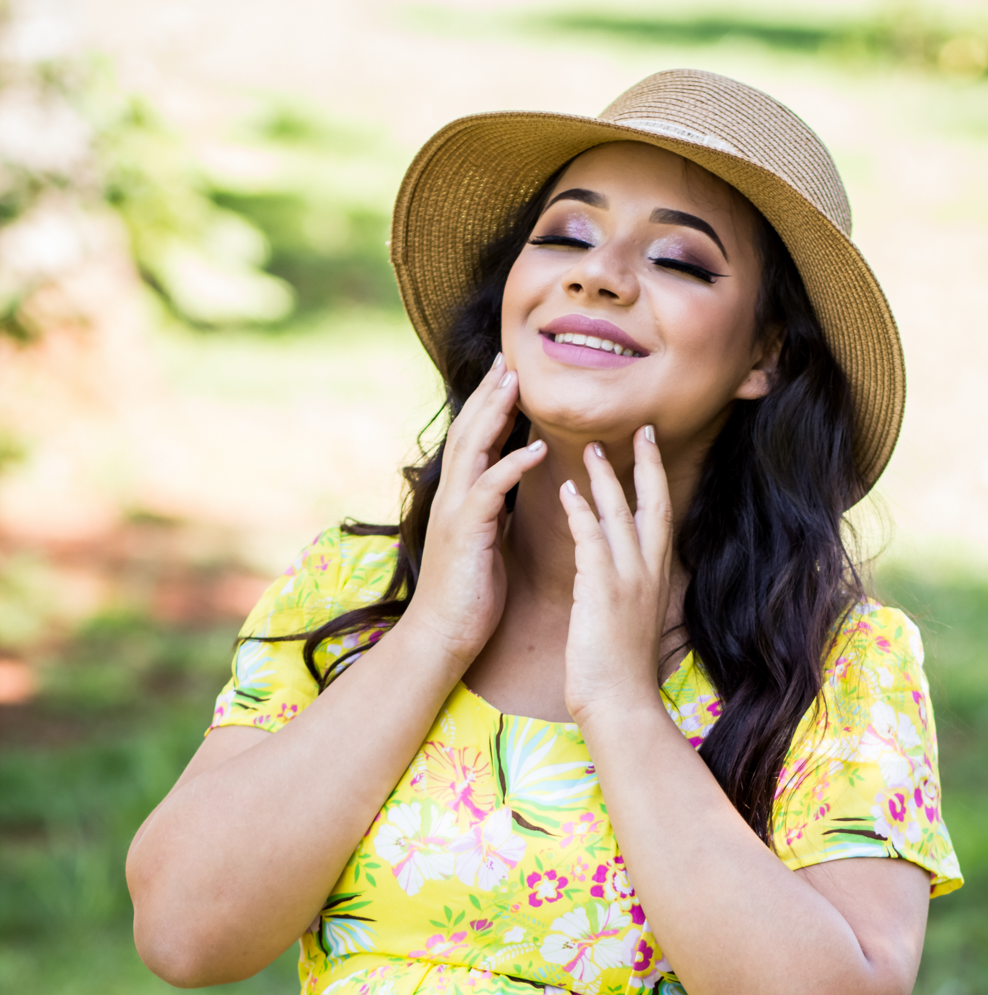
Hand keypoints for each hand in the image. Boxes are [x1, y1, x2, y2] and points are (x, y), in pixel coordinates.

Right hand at [403, 355, 546, 668]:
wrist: (444, 636)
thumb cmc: (470, 596)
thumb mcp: (486, 544)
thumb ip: (493, 513)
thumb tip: (511, 495)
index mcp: (460, 499)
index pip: (473, 440)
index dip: (489, 406)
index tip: (508, 375)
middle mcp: (452, 497)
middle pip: (468, 431)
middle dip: (489, 394)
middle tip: (509, 358)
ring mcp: (455, 512)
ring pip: (473, 449)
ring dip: (496, 414)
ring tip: (517, 383)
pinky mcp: (465, 533)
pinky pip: (491, 490)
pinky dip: (512, 465)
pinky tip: (537, 448)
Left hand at [560, 427, 674, 726]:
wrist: (620, 705)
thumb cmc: (620, 672)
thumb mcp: (632, 622)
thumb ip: (631, 591)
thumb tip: (619, 575)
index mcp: (657, 580)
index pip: (662, 518)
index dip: (656, 480)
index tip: (649, 448)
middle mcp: (650, 574)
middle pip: (654, 505)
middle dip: (646, 464)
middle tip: (638, 428)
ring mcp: (629, 581)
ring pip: (622, 514)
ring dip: (607, 478)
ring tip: (592, 447)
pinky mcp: (603, 592)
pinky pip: (592, 540)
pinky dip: (582, 512)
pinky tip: (568, 490)